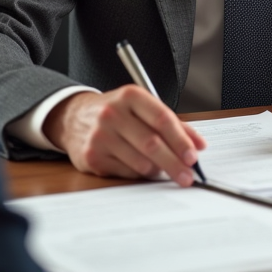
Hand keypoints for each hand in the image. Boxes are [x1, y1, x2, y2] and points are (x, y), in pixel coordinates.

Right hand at [43, 86, 206, 185]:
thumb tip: (199, 144)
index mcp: (130, 96)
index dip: (181, 140)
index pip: (162, 118)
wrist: (73, 117)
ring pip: (140, 162)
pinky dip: (140, 174)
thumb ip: (173, 124)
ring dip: (158, 170)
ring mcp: (99, 136)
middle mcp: (112, 113)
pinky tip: (142, 168)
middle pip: (152, 144)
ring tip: (165, 169)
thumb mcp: (142, 108)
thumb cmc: (117, 113)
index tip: (193, 156)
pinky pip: (126, 173)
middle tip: (188, 176)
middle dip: (175, 163)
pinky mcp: (91, 157)